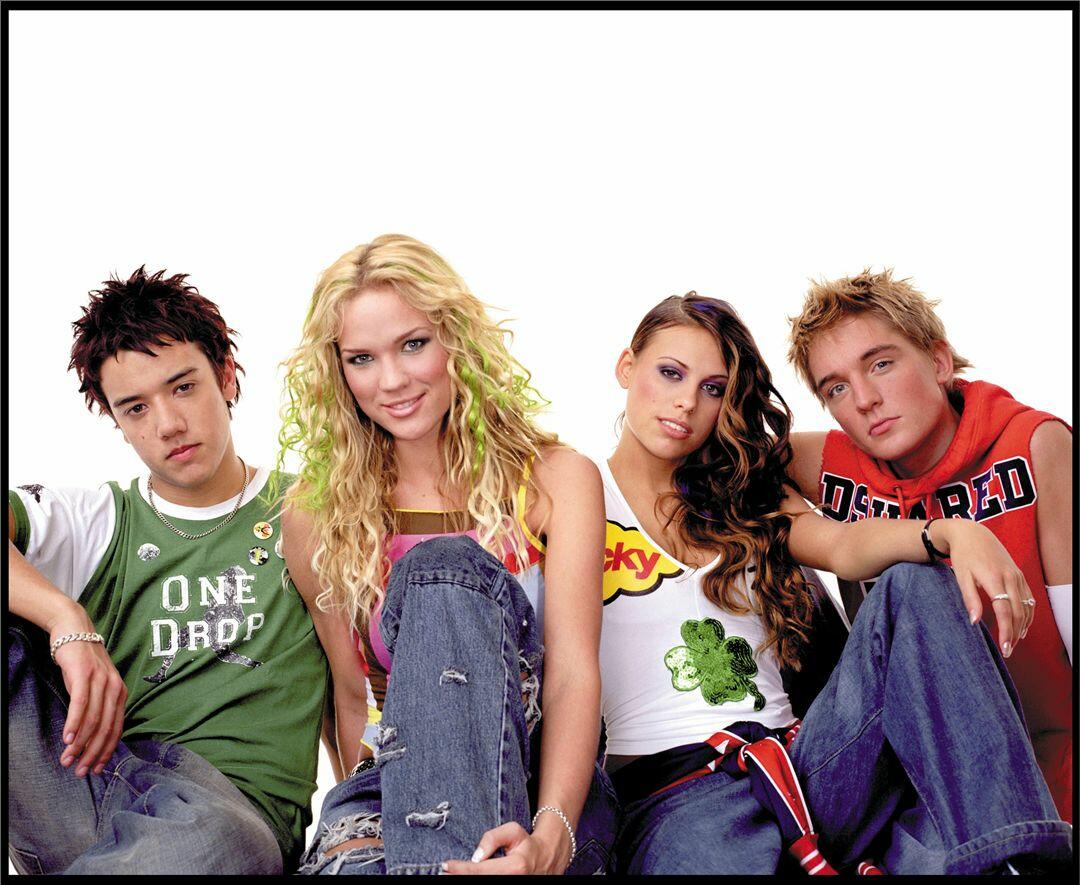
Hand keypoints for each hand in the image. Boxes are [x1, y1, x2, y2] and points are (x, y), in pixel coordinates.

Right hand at [49, 612, 126, 776]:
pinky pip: (81, 703)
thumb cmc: (83, 663)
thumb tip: (90, 736)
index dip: (107, 751)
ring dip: (80, 743)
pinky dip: (75, 723)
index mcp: (120, 693)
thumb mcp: (95, 686)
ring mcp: (101, 680)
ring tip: (68, 759)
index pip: (117, 728)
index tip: (97, 769)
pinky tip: (68, 738)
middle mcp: (115, 688)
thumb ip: (97, 707)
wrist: (74, 631)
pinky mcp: (84, 674)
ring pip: (93, 719)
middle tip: (80, 771)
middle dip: (93, 753)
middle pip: (106, 728)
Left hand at [442, 819, 570, 874]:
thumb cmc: (527, 844)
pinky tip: (467, 875)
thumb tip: (476, 856)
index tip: (446, 864)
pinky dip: (475, 880)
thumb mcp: (513, 831)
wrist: (546, 859)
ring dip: (466, 879)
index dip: (461, 869)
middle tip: (445, 871)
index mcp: (515, 867)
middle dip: (460, 876)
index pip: (480, 870)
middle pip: (479, 881)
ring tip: (454, 872)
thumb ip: (493, 838)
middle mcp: (513, 881)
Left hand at [935, 519, 1034, 655]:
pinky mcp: (1019, 574)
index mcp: (994, 578)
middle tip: (1008, 651)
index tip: (1004, 647)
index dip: (1006, 631)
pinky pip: (1029, 598)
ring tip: (1013, 643)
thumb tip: (975, 622)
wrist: (972, 533)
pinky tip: (1022, 626)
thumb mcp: (961, 576)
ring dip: (1022, 626)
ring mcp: (1017, 575)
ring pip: (1026, 606)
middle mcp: (1010, 577)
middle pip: (1018, 612)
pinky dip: (1028, 614)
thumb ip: (969, 599)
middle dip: (1014, 634)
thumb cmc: (963, 555)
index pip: (1005, 611)